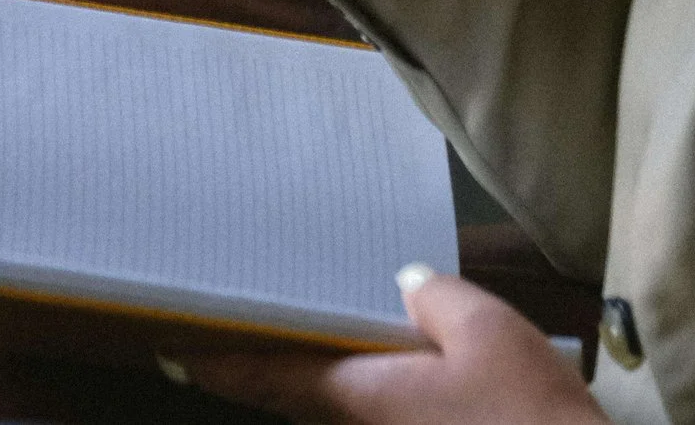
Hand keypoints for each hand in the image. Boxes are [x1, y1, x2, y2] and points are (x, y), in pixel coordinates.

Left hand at [183, 269, 605, 424]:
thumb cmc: (526, 416)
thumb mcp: (486, 332)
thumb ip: (435, 298)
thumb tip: (404, 282)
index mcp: (359, 396)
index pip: (266, 376)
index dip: (214, 360)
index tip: (167, 344)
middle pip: (299, 392)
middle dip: (271, 357)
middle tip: (244, 306)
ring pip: (341, 403)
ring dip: (324, 367)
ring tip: (316, 312)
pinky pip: (379, 411)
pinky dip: (370, 378)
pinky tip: (396, 348)